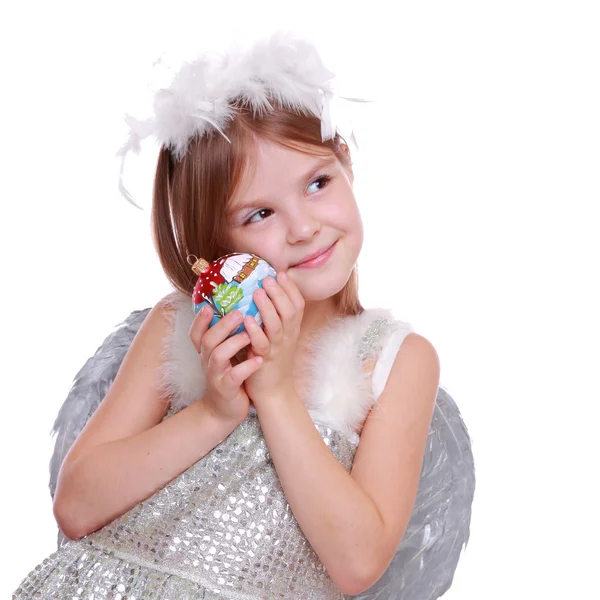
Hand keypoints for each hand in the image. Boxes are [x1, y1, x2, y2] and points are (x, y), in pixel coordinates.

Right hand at [189, 307, 262, 423]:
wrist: (223, 411)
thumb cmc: (227, 375)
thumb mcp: (222, 355)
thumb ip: (226, 337)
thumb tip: (239, 309)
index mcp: (206, 352)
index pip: (196, 333)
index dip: (200, 320)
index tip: (208, 306)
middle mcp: (207, 361)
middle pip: (208, 340)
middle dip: (223, 326)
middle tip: (239, 313)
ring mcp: (215, 375)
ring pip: (218, 356)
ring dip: (234, 343)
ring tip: (249, 335)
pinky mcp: (226, 389)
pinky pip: (234, 376)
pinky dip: (247, 367)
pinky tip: (259, 359)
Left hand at [242, 272, 304, 403]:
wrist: (273, 391)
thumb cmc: (271, 359)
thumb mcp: (278, 336)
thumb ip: (273, 317)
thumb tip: (261, 291)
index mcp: (292, 329)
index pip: (298, 304)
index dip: (291, 289)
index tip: (281, 274)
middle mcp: (288, 336)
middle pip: (289, 311)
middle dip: (279, 293)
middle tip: (268, 278)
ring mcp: (278, 348)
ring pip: (277, 325)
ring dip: (268, 307)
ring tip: (257, 292)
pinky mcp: (265, 360)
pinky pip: (262, 343)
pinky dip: (256, 331)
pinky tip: (247, 320)